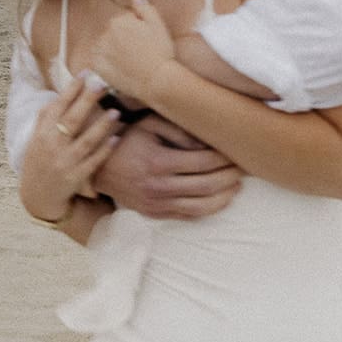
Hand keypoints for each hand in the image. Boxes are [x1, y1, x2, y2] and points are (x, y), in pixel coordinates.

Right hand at [18, 73, 120, 222]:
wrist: (38, 194)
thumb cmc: (40, 158)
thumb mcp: (37, 136)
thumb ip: (47, 116)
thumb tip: (62, 92)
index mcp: (42, 132)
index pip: (57, 106)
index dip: (71, 90)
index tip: (85, 74)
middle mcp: (52, 145)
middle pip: (72, 120)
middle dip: (87, 101)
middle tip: (102, 84)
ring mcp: (65, 162)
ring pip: (86, 141)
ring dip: (102, 126)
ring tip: (116, 112)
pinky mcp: (77, 177)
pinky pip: (94, 161)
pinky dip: (105, 150)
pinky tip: (117, 138)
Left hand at [91, 0, 175, 100]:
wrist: (157, 80)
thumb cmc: (160, 51)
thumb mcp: (158, 23)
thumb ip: (145, 8)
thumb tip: (135, 1)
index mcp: (118, 21)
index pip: (123, 22)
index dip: (135, 31)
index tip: (143, 41)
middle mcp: (105, 34)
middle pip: (112, 34)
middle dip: (122, 40)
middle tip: (137, 53)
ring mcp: (100, 51)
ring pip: (104, 47)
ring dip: (111, 51)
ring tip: (128, 61)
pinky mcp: (98, 67)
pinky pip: (98, 62)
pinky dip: (105, 64)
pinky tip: (119, 68)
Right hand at [91, 114, 241, 219]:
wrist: (97, 168)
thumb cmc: (126, 139)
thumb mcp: (149, 124)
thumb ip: (179, 130)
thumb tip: (208, 143)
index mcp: (158, 162)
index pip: (203, 163)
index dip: (225, 159)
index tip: (237, 152)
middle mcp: (158, 187)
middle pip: (207, 186)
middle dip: (230, 176)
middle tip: (244, 167)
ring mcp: (156, 204)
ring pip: (201, 207)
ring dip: (224, 197)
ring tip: (237, 185)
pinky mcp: (155, 214)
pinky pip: (188, 216)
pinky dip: (208, 209)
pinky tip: (220, 199)